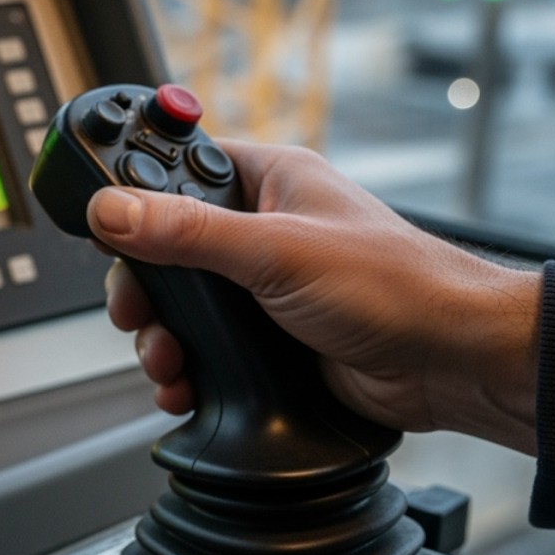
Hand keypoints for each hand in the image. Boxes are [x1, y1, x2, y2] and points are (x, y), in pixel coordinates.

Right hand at [88, 139, 540, 453]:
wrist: (451, 364)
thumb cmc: (397, 286)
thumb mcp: (277, 252)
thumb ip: (188, 232)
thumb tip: (113, 210)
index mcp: (269, 182)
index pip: (179, 169)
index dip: (136, 193)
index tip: (102, 222)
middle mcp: (263, 230)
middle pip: (165, 248)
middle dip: (143, 288)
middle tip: (135, 311)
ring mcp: (263, 289)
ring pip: (181, 307)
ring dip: (161, 338)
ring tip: (167, 359)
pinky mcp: (268, 341)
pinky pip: (205, 350)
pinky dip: (187, 371)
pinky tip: (185, 386)